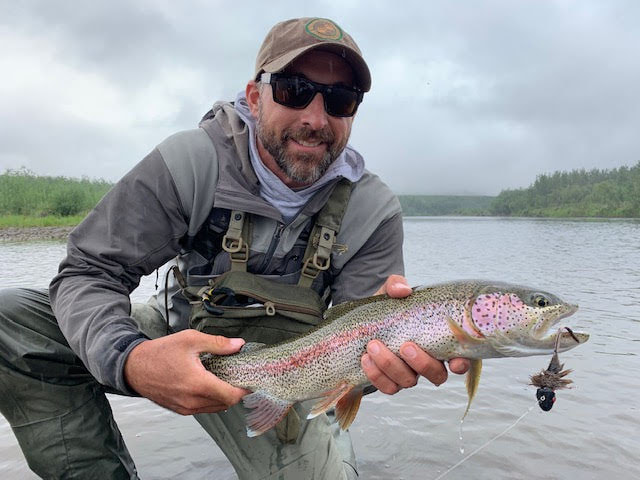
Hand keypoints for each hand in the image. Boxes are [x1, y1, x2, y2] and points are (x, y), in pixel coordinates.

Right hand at [124, 330, 248, 414]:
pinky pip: (203, 409)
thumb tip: (238, 344)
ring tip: (223, 379)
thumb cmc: (160, 353)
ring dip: (222, 396)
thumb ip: (217, 343)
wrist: (134, 367)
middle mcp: (192, 400)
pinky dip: (210, 400)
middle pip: (225, 403)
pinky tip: (208, 385)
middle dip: (234, 391)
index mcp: (198, 384)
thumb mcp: (191, 340)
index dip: (244, 389)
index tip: (249, 380)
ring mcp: (185, 408)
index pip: (231, 396)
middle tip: (237, 376)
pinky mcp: (180, 410)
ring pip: (215, 408)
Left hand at [361, 274, 470, 393]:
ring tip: (373, 346)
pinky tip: (365, 359)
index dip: (462, 363)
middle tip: (405, 346)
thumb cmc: (386, 307)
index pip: (460, 358)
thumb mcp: (390, 292)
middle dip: (422, 363)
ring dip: (391, 365)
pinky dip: (376, 375)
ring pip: (409, 382)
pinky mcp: (390, 382)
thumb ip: (397, 285)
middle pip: (437, 375)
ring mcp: (409, 374)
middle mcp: (428, 362)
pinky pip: (388, 388)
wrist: (361, 322)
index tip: (454, 361)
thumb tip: (403, 290)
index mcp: (438, 341)